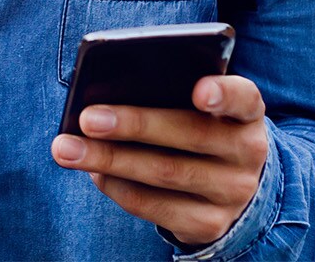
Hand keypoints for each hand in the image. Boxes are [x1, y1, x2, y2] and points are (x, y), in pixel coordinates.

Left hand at [50, 74, 272, 246]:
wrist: (228, 190)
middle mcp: (247, 153)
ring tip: (67, 148)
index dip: (223, 93)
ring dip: (109, 160)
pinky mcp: (208, 224)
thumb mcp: (195, 110)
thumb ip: (166, 95)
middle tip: (87, 118)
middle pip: (190, 135)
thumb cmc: (197, 131)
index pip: (244, 97)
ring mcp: (232, 192)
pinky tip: (92, 172)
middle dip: (134, 125)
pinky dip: (117, 187)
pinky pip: (154, 206)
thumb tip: (103, 100)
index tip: (199, 90)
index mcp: (246, 113)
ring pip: (165, 173)